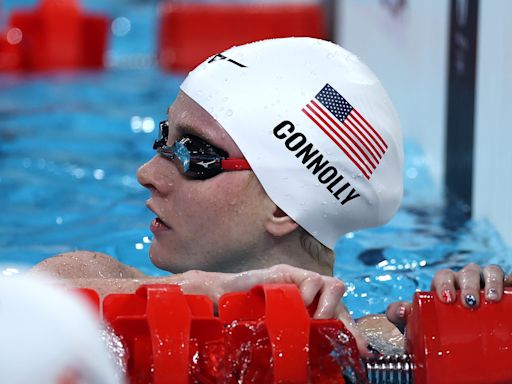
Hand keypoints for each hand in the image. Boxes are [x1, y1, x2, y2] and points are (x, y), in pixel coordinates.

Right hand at [182, 264, 368, 355]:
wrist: (222, 300)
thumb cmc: (248, 320)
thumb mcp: (281, 335)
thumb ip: (301, 341)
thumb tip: (323, 366)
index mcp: (311, 313)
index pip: (339, 321)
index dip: (354, 335)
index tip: (364, 352)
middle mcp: (310, 297)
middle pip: (342, 305)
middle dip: (347, 322)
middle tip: (341, 338)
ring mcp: (301, 282)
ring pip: (334, 287)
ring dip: (330, 306)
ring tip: (317, 319)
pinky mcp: (290, 272)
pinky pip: (312, 279)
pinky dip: (312, 292)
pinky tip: (302, 303)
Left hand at [386, 263, 506, 332]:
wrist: (456, 343)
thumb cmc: (434, 327)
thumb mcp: (416, 322)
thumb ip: (399, 315)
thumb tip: (400, 310)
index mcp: (444, 285)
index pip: (444, 275)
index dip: (445, 283)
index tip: (447, 299)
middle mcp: (464, 281)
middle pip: (467, 272)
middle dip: (468, 284)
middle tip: (469, 303)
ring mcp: (484, 285)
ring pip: (490, 271)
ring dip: (491, 281)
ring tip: (491, 299)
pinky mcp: (501, 292)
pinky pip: (507, 280)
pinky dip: (510, 280)